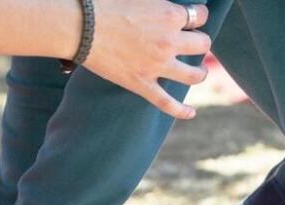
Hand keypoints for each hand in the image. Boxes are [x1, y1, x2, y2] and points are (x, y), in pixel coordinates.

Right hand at [83, 0, 211, 118]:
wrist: (82, 27)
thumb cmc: (105, 4)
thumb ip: (159, 3)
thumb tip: (165, 7)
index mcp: (170, 15)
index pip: (201, 16)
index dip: (198, 16)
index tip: (190, 19)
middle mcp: (169, 41)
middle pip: (203, 44)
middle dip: (200, 42)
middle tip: (191, 44)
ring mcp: (157, 65)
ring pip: (194, 75)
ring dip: (200, 72)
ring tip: (198, 72)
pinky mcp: (141, 84)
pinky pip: (167, 102)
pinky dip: (181, 110)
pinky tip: (191, 113)